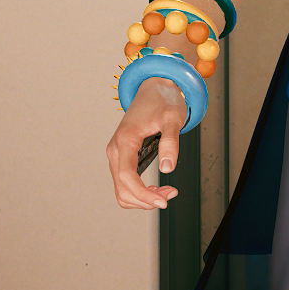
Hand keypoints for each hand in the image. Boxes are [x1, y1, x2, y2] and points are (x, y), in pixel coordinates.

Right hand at [107, 76, 186, 209]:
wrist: (154, 88)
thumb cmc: (163, 101)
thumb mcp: (173, 118)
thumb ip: (171, 142)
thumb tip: (168, 169)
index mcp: (125, 140)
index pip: (127, 177)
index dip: (144, 194)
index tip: (163, 201)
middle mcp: (115, 149)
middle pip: (123, 189)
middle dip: (146, 199)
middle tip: (171, 194)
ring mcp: (116, 154)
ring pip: (122, 190)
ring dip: (142, 198)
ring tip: (166, 192)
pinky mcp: (121, 157)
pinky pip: (124, 183)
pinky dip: (139, 192)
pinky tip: (156, 188)